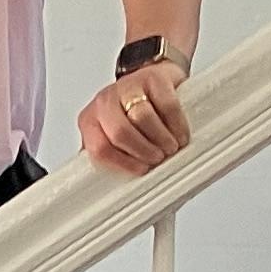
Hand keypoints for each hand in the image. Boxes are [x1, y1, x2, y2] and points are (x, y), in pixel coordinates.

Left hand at [76, 57, 189, 174]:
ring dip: (162, 139)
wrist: (154, 79)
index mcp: (90, 122)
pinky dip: (176, 124)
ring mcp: (128, 87)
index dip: (123, 164)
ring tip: (171, 147)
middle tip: (158, 159)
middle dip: (143, 151)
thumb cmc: (134, 116)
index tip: (141, 171)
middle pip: (120, 133)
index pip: (99, 149)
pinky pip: (166, 105)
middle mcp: (105, 103)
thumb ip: (115, 160)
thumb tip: (123, 193)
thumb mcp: (117, 140)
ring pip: (143, 118)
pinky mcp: (152, 78)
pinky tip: (179, 134)